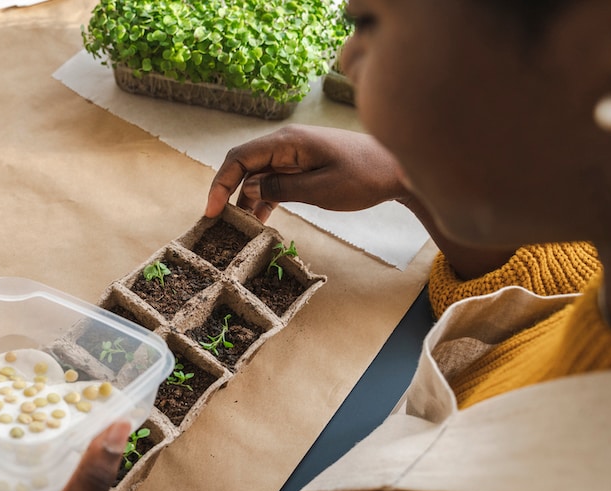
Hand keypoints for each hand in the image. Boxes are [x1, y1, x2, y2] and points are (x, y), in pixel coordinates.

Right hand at [205, 124, 407, 221]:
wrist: (399, 170)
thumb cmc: (365, 176)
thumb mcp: (321, 190)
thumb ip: (282, 189)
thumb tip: (251, 190)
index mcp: (287, 142)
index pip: (240, 158)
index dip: (220, 183)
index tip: (211, 211)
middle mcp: (286, 144)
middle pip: (244, 165)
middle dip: (229, 192)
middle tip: (219, 224)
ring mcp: (295, 155)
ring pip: (258, 175)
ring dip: (247, 200)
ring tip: (238, 229)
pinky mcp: (304, 166)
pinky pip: (275, 181)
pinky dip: (265, 199)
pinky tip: (259, 222)